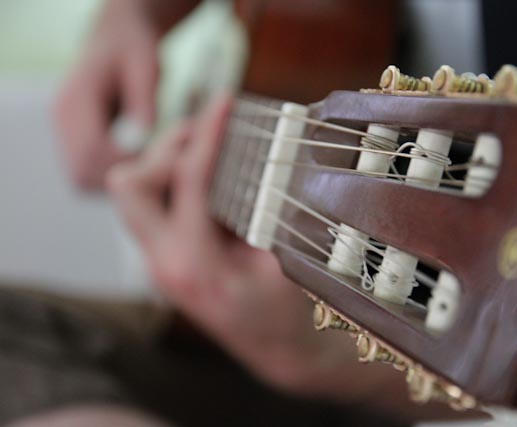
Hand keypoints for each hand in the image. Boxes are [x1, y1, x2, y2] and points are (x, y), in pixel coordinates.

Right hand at [55, 0, 160, 188]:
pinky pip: (88, 172)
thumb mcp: (146, 67)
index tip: (157, 159)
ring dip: (116, 178)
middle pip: (82, 170)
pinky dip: (112, 174)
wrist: (117, 41)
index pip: (91, 149)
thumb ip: (144, 101)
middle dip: (122, 175)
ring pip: (82, 177)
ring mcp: (65, 132)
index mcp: (76, 98)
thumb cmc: (135, 50)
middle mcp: (62, 118)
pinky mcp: (74, 141)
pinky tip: (139, 160)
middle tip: (156, 166)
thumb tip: (143, 138)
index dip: (125, 163)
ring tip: (148, 162)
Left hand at [106, 98, 395, 398]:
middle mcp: (165, 264)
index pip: (187, 183)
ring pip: (131, 193)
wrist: (279, 351)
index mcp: (196, 266)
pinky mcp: (165, 257)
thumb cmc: (290, 312)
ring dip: (163, 160)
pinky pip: (151, 204)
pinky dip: (171, 178)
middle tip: (209, 130)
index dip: (207, 137)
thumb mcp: (290, 262)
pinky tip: (208, 171)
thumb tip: (270, 157)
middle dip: (166, 147)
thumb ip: (272, 214)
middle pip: (131, 184)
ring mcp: (159, 262)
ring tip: (207, 144)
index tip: (225, 104)